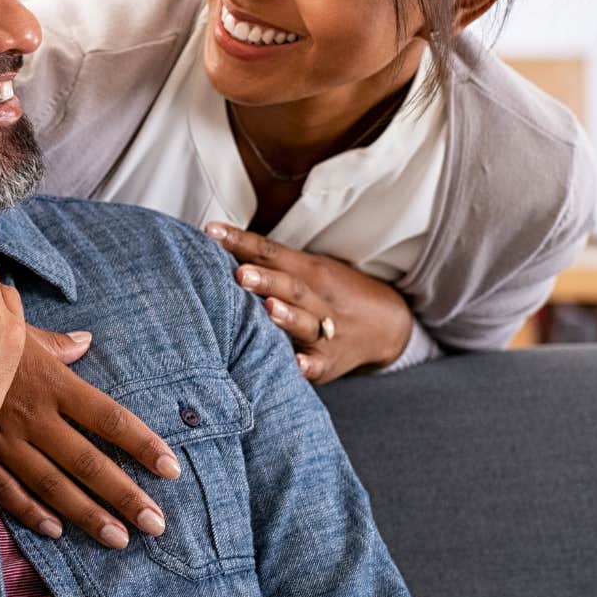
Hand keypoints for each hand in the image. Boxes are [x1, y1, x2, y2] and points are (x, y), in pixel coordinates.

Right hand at [0, 327, 182, 547]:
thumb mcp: (16, 329)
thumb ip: (56, 343)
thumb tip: (86, 341)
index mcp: (51, 382)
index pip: (108, 418)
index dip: (142, 444)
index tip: (171, 469)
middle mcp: (33, 416)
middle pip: (88, 461)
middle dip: (125, 495)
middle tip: (156, 524)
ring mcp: (3, 439)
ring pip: (53, 484)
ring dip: (87, 514)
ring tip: (118, 538)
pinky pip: (6, 490)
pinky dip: (31, 512)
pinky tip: (56, 531)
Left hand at [204, 223, 413, 384]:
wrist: (385, 325)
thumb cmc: (328, 293)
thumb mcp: (307, 269)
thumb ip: (268, 261)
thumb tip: (216, 241)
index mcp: (308, 271)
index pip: (271, 252)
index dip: (241, 242)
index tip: (211, 232)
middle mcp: (317, 298)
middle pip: (290, 286)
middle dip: (265, 280)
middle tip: (239, 274)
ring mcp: (325, 330)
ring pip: (305, 322)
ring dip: (286, 316)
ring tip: (268, 309)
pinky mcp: (328, 362)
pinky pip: (317, 364)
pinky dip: (307, 364)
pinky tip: (295, 364)